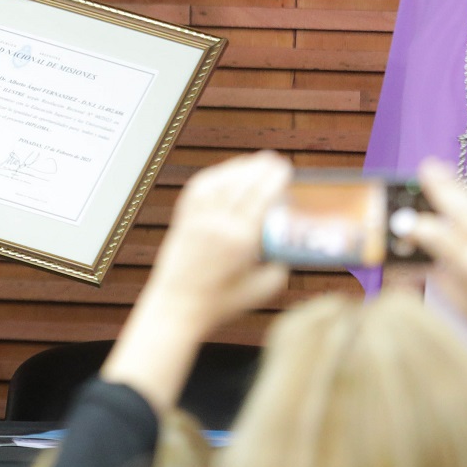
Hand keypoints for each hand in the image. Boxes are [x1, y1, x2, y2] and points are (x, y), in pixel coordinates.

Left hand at [97, 151, 290, 409]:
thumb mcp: (262, 290)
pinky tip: (227, 171)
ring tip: (256, 161)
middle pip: (242, 185)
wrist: (177, 306)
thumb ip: (280, 267)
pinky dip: (216, 175)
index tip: (286, 169)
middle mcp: (218, 225)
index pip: (260, 199)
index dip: (273, 180)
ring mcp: (198, 219)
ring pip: (220, 182)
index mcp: (241, 241)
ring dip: (239, 167)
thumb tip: (288, 248)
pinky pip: (199, 188)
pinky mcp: (183, 219)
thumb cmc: (221, 303)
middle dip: (260, 168)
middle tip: (276, 160)